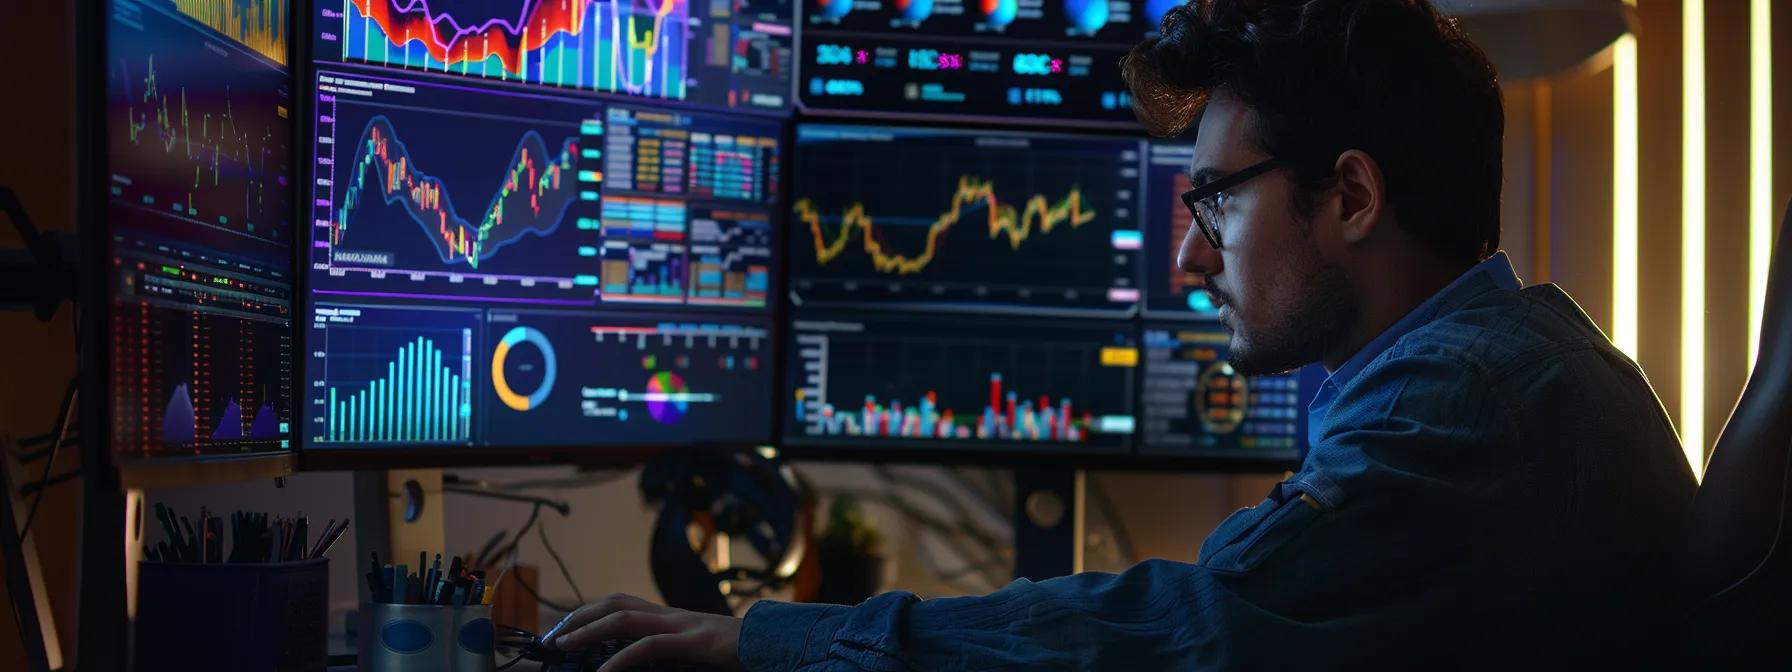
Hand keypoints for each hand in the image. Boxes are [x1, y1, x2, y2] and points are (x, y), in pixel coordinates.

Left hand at [543, 593, 744, 671]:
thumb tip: (632, 660)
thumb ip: (666, 651)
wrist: (775, 646)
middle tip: (550, 638)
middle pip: (614, 602)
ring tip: (563, 646)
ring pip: (624, 618)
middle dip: (578, 617)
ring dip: (588, 631)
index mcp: (670, 616)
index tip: (562, 632)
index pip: (620, 603)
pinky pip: (649, 647)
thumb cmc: (737, 653)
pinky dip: (621, 660)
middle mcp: (671, 614)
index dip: (588, 612)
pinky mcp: (693, 642)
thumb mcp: (694, 652)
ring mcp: (682, 624)